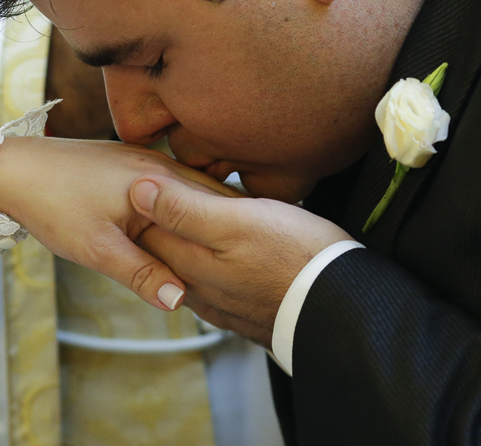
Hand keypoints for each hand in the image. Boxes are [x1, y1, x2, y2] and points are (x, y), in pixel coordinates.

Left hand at [0, 137, 239, 311]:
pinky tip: (190, 228)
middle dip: (232, 222)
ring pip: (191, 190)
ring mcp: (143, 159)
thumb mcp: (97, 249)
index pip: (218, 205)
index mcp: (158, 179)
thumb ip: (142, 274)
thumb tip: (181, 300)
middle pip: (210, 194)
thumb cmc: (52, 206)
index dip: (241, 232)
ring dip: (209, 214)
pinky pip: (172, 186)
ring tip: (233, 246)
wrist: (11, 170)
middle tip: (259, 255)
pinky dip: (186, 206)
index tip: (265, 256)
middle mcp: (158, 162)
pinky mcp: (129, 162)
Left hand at [130, 175, 351, 346]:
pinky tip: (225, 249)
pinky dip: (211, 260)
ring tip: (199, 211)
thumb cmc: (294, 256)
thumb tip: (137, 190)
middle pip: (163, 249)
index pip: (143, 229)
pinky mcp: (245, 309)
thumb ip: (183, 208)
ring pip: (189, 265)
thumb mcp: (236, 220)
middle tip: (169, 185)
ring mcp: (221, 303)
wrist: (343, 306)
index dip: (145, 198)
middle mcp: (197, 289)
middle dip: (161, 219)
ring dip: (188, 240)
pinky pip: (214, 280)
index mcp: (188, 264)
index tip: (150, 172)